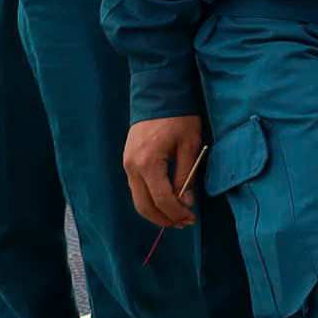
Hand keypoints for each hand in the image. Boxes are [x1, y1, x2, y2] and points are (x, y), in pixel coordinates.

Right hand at [124, 115, 204, 229]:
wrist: (159, 94)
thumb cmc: (179, 117)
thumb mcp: (190, 145)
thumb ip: (186, 175)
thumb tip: (186, 201)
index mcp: (148, 163)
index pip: (161, 199)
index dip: (176, 212)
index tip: (191, 218)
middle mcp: (132, 167)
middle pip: (144, 206)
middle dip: (164, 218)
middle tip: (183, 223)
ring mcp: (127, 165)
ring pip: (138, 200)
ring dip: (156, 212)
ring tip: (176, 216)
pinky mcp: (128, 162)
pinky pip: (137, 189)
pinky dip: (150, 200)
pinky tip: (165, 201)